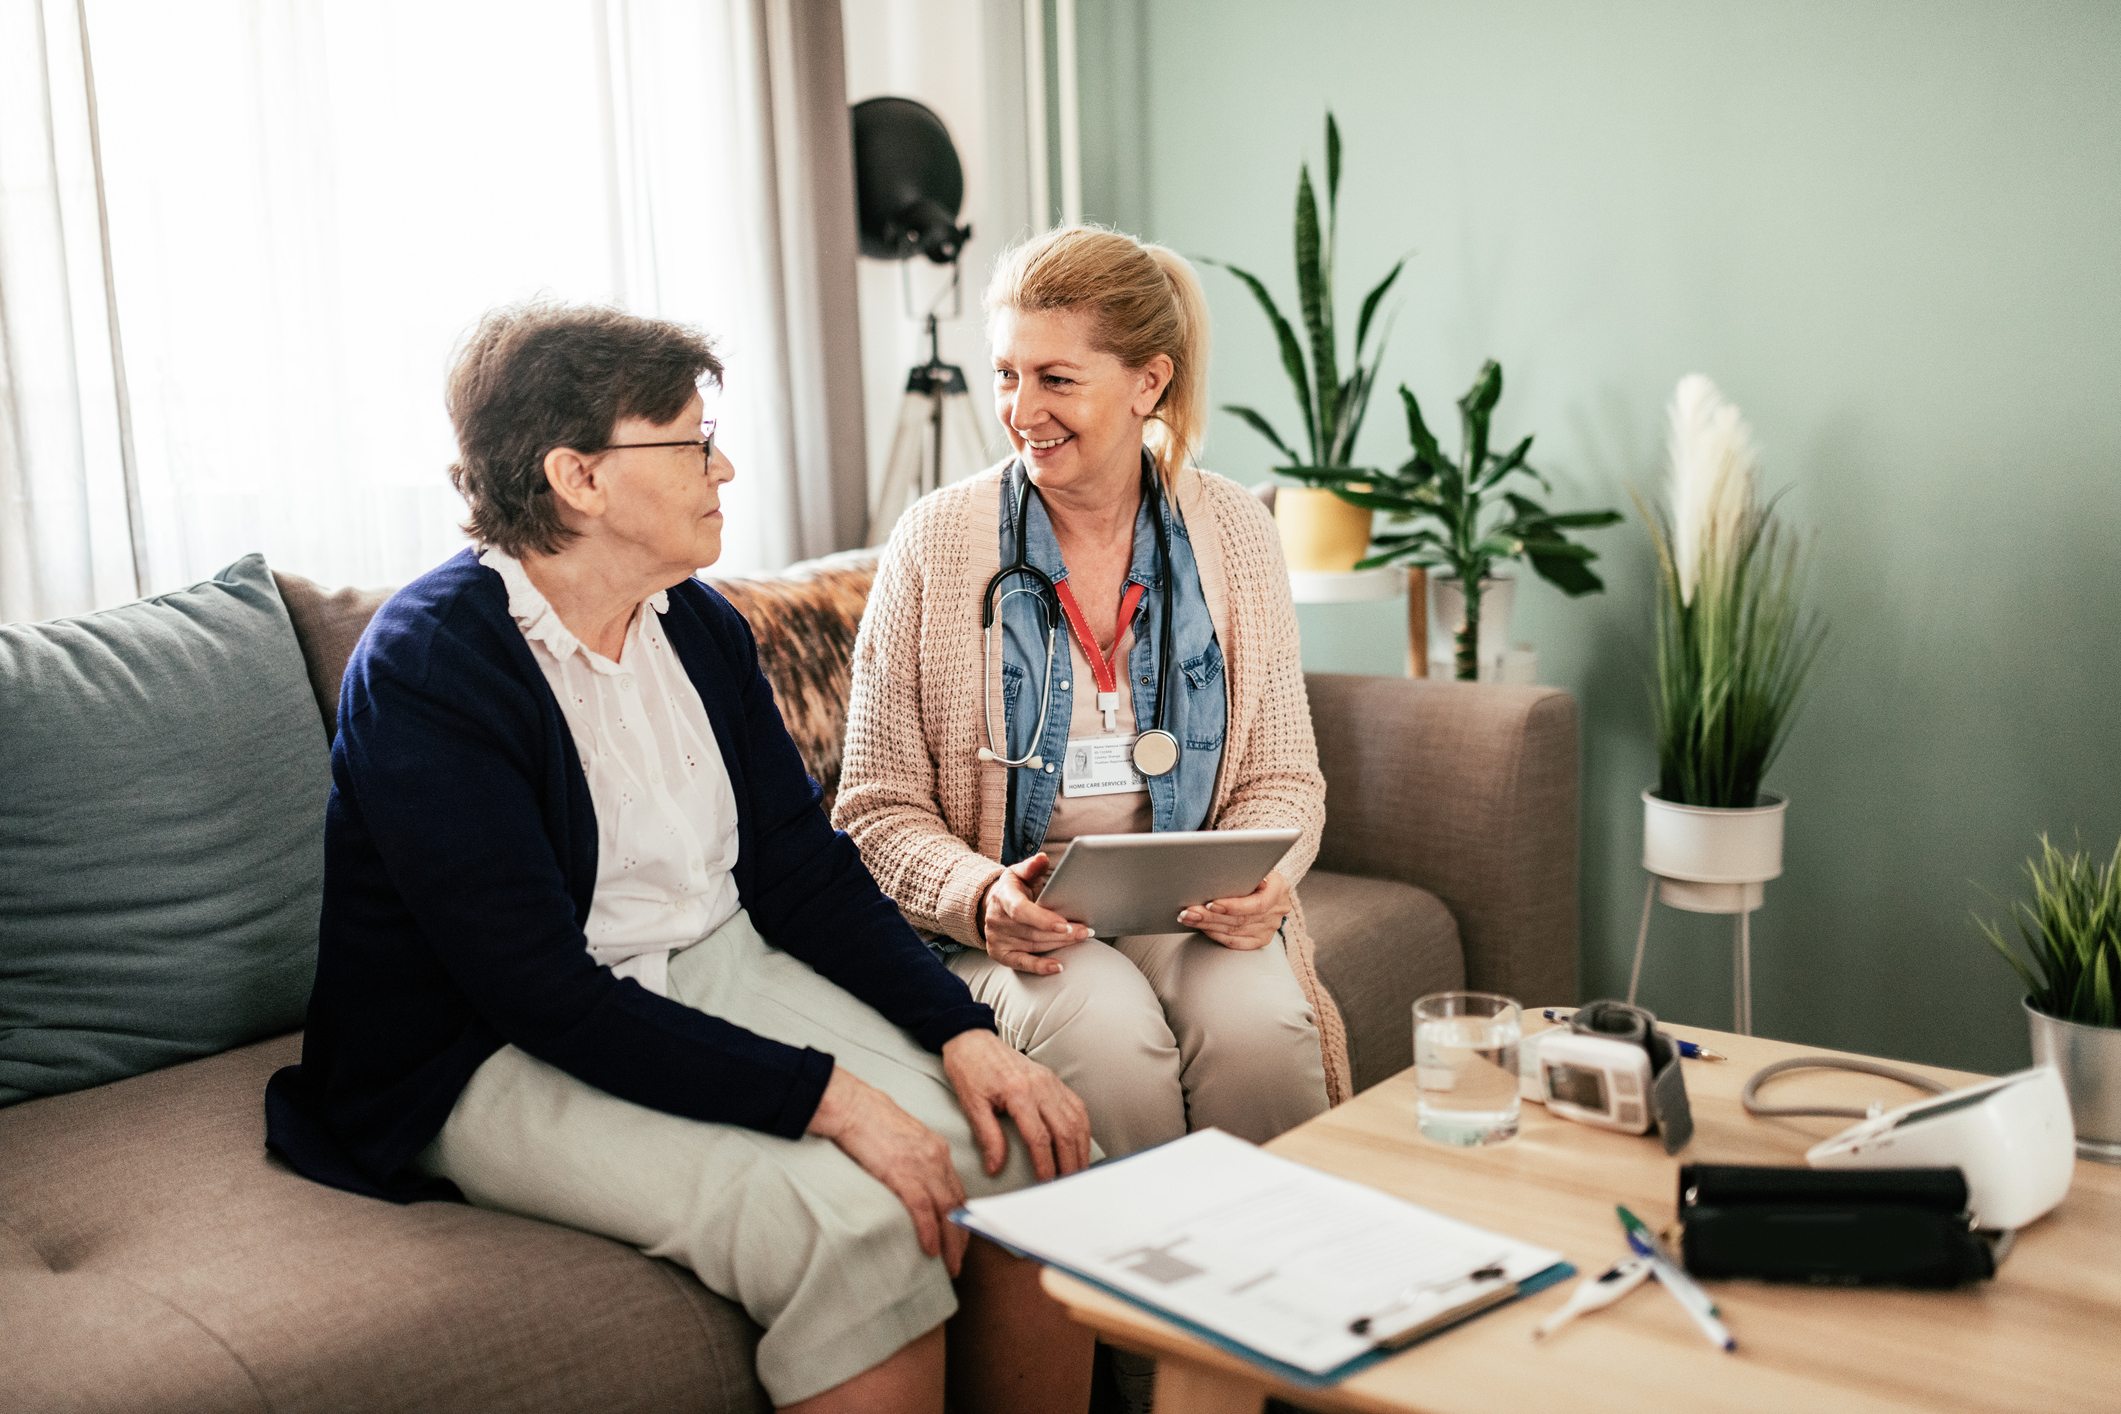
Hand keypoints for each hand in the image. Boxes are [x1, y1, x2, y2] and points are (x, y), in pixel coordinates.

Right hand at [806, 1066, 969, 1275]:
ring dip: (951, 1244)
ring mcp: (921, 1165)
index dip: (962, 1218)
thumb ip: (914, 1160)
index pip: (958, 1190)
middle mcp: (936, 1157)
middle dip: (961, 1237)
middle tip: (959, 1261)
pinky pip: (923, 1210)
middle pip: (958, 1204)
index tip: (960, 1239)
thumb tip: (914, 1183)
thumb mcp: (902, 1139)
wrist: (850, 1105)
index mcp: (937, 1149)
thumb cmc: (869, 1120)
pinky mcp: (902, 1172)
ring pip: (947, 1211)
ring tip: (950, 1265)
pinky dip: (930, 1233)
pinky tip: (931, 1251)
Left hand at [942, 1029, 1092, 1181]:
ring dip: (1080, 1148)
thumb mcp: (972, 1105)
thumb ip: (988, 1137)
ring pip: (1076, 1120)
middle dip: (1069, 1163)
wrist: (973, 1039)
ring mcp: (1051, 1081)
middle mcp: (1041, 1086)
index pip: (1039, 1138)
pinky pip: (1076, 1107)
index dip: (1046, 1165)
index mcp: (1019, 1092)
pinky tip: (1080, 1145)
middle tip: (1068, 1186)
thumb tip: (995, 1167)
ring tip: (1078, 1171)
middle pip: (1065, 1132)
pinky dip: (1082, 1129)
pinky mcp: (1054, 1080)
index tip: (1046, 1185)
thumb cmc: (970, 1070)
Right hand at [978, 853, 1090, 973]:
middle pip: (1033, 931)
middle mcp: (996, 919)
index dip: (1043, 919)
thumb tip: (1042, 858)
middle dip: (1062, 932)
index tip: (1065, 924)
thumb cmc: (1014, 889)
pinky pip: (1022, 963)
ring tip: (1081, 938)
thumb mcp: (1020, 873)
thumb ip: (1032, 867)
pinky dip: (1040, 967)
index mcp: (1003, 897)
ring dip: (1060, 944)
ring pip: (1033, 945)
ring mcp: (997, 938)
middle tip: (1086, 931)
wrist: (992, 905)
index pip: (1021, 911)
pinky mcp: (999, 953)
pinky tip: (1058, 966)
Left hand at [1179, 868, 1290, 950]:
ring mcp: (1271, 927)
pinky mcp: (1261, 939)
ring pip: (1234, 931)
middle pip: (1241, 919)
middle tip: (1189, 911)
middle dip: (1211, 916)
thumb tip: (1217, 869)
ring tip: (1189, 917)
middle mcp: (1278, 910)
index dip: (1234, 906)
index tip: (1211, 904)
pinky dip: (1216, 934)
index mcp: (1280, 887)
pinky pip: (1235, 942)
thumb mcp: (1253, 864)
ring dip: (1207, 925)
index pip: (1258, 903)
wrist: (1264, 886)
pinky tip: (1202, 927)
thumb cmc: (1254, 871)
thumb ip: (1242, 869)